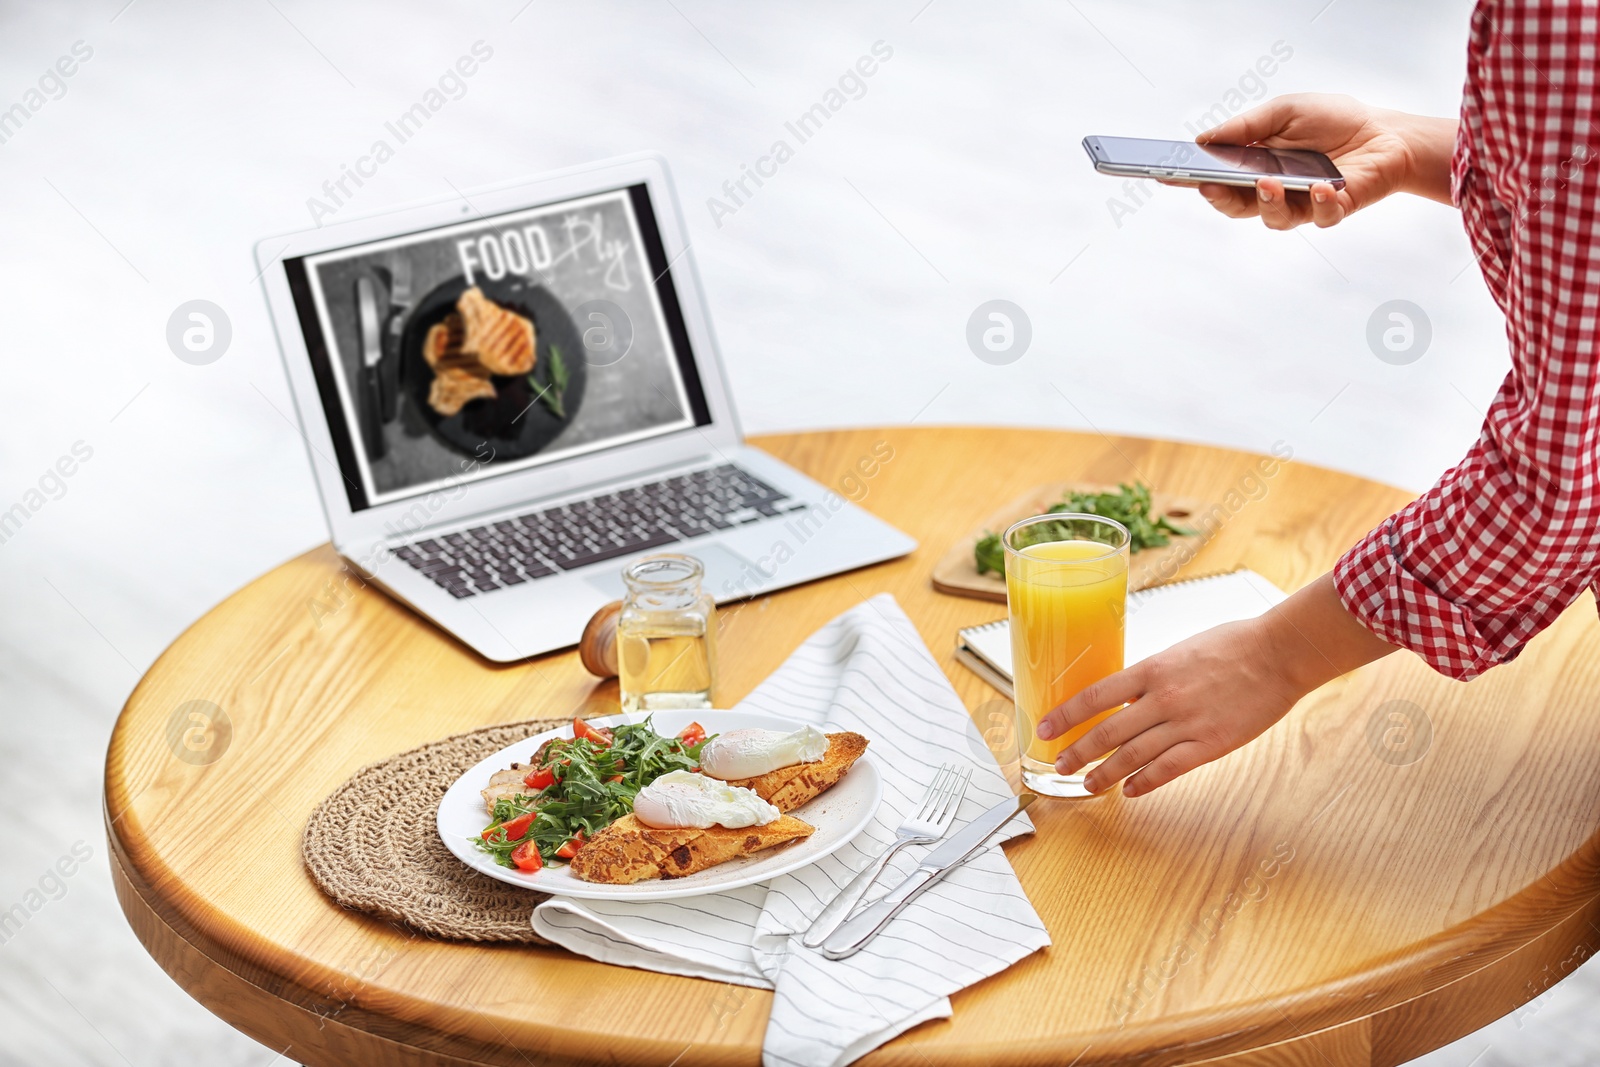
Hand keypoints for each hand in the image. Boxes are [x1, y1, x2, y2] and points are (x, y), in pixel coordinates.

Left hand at [1035, 620, 1302, 796]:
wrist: (1278, 653)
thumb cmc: (1232, 645)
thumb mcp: (1179, 651)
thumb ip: (1152, 676)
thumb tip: (1126, 696)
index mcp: (1152, 669)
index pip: (1095, 695)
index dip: (1065, 715)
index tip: (1044, 728)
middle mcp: (1162, 698)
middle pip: (1107, 732)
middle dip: (1077, 752)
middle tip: (1059, 766)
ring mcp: (1186, 723)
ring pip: (1132, 756)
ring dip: (1104, 774)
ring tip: (1087, 786)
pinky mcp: (1210, 744)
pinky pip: (1168, 770)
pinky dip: (1144, 782)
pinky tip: (1129, 790)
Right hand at [1183, 93, 1455, 230]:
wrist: (1385, 133)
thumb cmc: (1332, 121)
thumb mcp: (1284, 111)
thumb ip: (1246, 126)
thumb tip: (1203, 140)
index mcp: (1254, 167)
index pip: (1215, 177)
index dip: (1187, 178)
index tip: (1163, 172)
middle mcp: (1272, 192)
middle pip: (1235, 206)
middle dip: (1219, 197)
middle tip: (1207, 184)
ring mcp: (1300, 205)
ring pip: (1273, 218)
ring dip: (1267, 202)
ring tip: (1267, 182)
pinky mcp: (1332, 212)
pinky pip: (1320, 216)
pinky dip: (1320, 203)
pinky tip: (1322, 186)